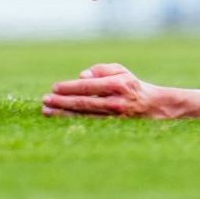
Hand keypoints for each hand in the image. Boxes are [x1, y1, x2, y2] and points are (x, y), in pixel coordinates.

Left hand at [42, 63, 171, 118]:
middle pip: (82, 102)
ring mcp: (113, 117)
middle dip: (61, 102)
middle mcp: (115, 102)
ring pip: (82, 116)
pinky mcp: (111, 128)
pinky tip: (60, 120)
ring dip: (62, 114)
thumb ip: (102, 70)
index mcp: (118, 84)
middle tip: (45, 100)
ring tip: (47, 111)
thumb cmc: (134, 86)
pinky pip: (88, 125)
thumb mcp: (122, 71)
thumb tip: (81, 76)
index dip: (69, 87)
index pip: (88, 86)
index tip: (54, 87)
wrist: (154, 108)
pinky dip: (72, 122)